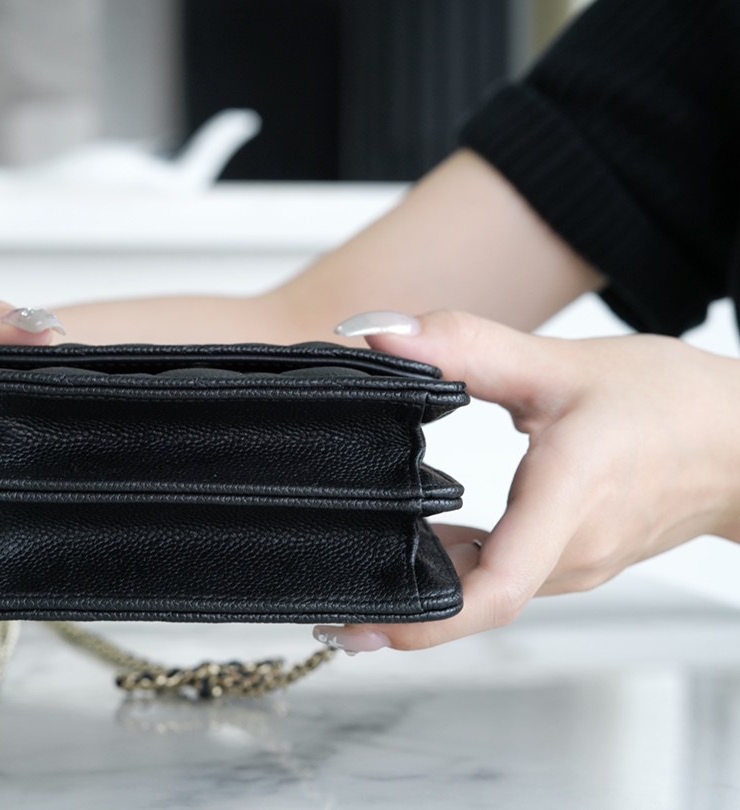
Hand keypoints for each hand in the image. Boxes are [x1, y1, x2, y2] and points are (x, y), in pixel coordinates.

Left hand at [315, 310, 739, 651]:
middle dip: (397, 607)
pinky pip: (501, 577)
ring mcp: (572, 563)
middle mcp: (570, 552)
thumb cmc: (674, 405)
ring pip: (484, 592)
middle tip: (322, 599)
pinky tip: (414, 551)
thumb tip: (380, 333)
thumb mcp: (562, 362)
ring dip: (423, 589)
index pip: (496, 589)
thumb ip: (466, 346)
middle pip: (472, 602)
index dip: (425, 621)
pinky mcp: (570, 559)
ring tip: (352, 575)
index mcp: (570, 503)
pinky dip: (454, 572)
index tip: (362, 626)